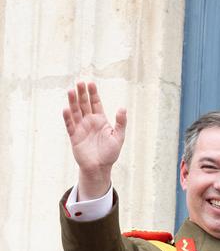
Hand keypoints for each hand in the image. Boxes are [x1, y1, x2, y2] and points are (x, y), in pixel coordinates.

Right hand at [63, 81, 126, 198]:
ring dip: (72, 101)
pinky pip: (70, 125)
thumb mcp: (118, 137)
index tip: (91, 83)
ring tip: (71, 91)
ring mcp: (81, 128)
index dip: (93, 93)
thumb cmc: (110, 153)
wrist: (99, 168)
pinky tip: (66, 109)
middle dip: (82, 93)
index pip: (95, 103)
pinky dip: (68, 118)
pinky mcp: (74, 136)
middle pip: (84, 104)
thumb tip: (122, 107)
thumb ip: (120, 122)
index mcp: (100, 120)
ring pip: (75, 111)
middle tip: (79, 82)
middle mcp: (89, 121)